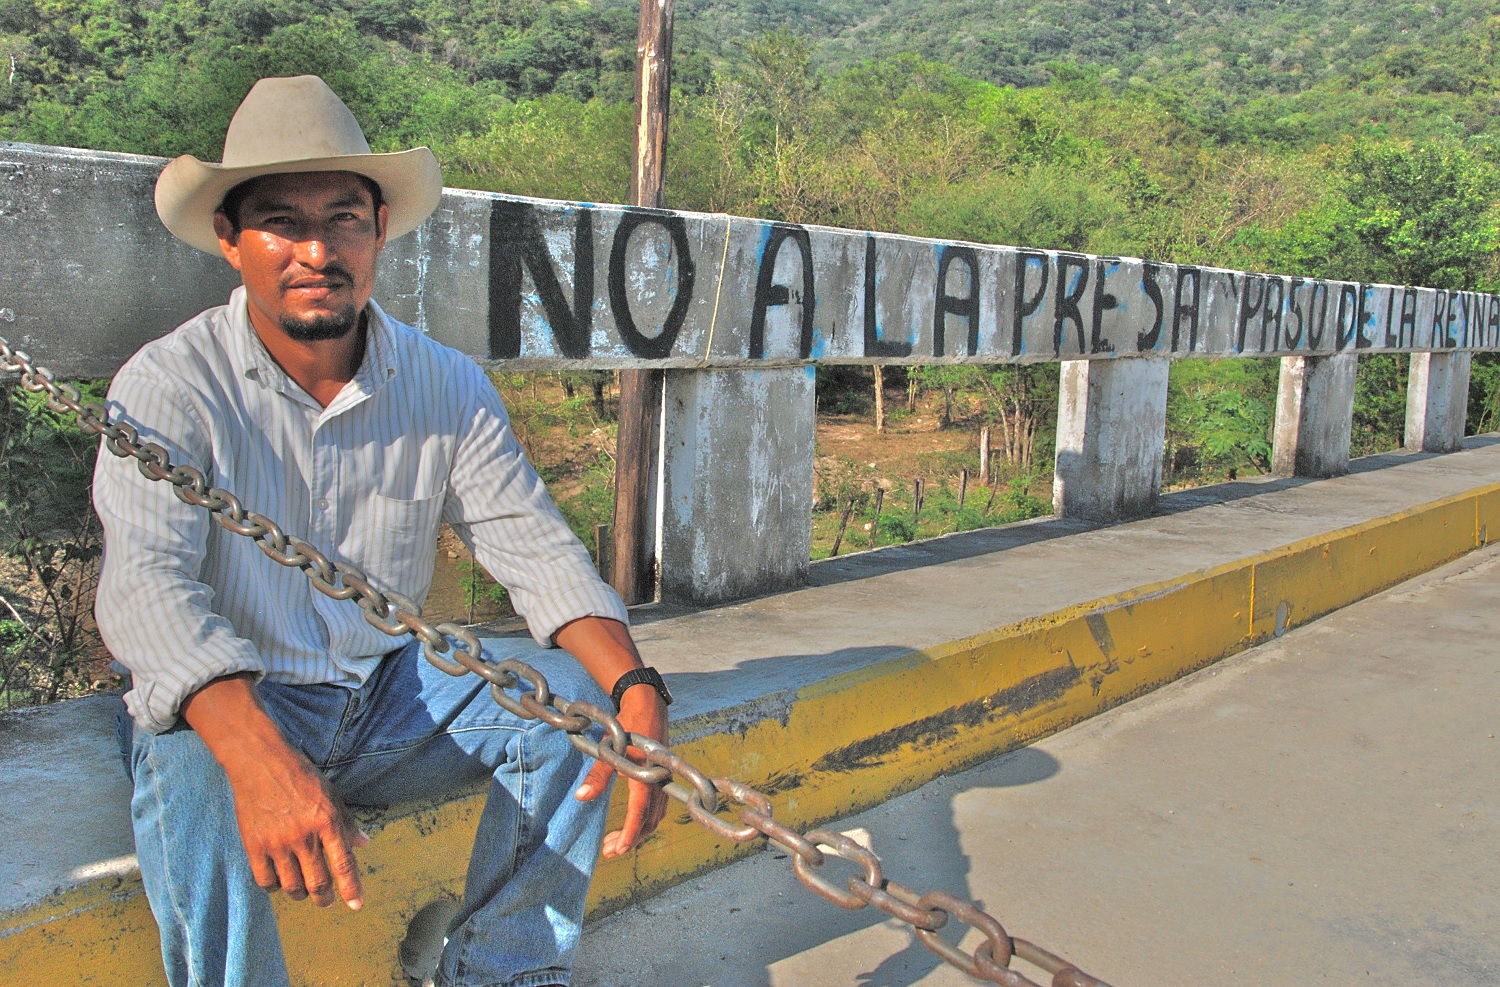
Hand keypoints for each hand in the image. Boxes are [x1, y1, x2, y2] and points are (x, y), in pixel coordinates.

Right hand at [225, 739, 369, 908]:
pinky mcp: (254, 846)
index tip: (356, 905)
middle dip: (325, 898)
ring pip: (292, 886)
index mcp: (327, 821)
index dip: (352, 888)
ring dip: (301, 894)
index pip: (344, 863)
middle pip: (317, 882)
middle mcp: (304, 836)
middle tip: (327, 900)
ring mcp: (278, 843)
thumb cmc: (300, 776)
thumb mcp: (331, 794)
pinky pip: (266, 881)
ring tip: (304, 891)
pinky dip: (275, 887)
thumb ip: (346, 822)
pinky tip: (280, 881)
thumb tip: (364, 843)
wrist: (260, 763)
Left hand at [575, 683, 668, 856]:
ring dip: (637, 832)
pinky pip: (658, 808)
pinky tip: (631, 824)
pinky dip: (644, 821)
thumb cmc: (626, 725)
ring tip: (614, 843)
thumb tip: (582, 797)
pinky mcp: (663, 779)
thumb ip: (598, 774)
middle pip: (649, 821)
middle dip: (630, 839)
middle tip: (609, 851)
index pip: (639, 813)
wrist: (647, 704)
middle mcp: (660, 781)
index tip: (618, 850)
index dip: (629, 834)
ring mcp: (664, 781)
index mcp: (646, 775)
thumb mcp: (608, 747)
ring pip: (655, 817)